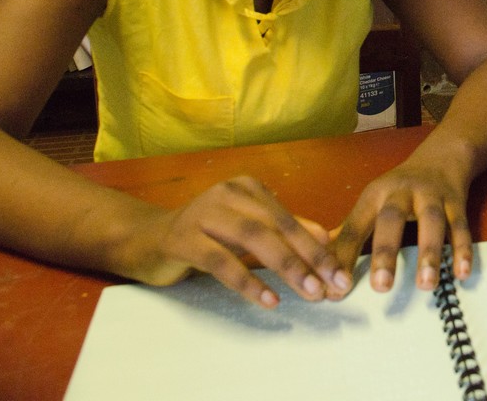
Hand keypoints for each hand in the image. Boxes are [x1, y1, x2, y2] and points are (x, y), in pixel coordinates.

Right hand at [128, 176, 350, 308]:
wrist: (145, 240)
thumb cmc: (204, 236)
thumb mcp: (248, 230)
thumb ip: (284, 231)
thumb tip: (326, 238)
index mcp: (248, 189)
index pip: (290, 221)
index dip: (317, 249)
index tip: (341, 276)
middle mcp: (228, 193)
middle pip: (276, 227)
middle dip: (309, 259)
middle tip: (333, 287)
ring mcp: (203, 213)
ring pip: (253, 239)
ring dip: (286, 267)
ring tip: (309, 293)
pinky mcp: (182, 238)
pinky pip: (221, 261)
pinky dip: (247, 281)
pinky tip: (269, 299)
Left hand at [332, 154, 471, 294]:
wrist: (441, 157)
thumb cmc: (400, 189)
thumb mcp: (372, 203)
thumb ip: (349, 233)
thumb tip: (322, 267)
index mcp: (374, 195)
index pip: (354, 227)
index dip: (344, 256)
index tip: (336, 288)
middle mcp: (402, 192)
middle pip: (391, 219)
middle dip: (385, 252)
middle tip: (381, 287)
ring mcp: (432, 196)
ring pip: (432, 222)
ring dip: (429, 253)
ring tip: (426, 285)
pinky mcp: (457, 202)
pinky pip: (461, 226)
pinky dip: (462, 250)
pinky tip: (461, 274)